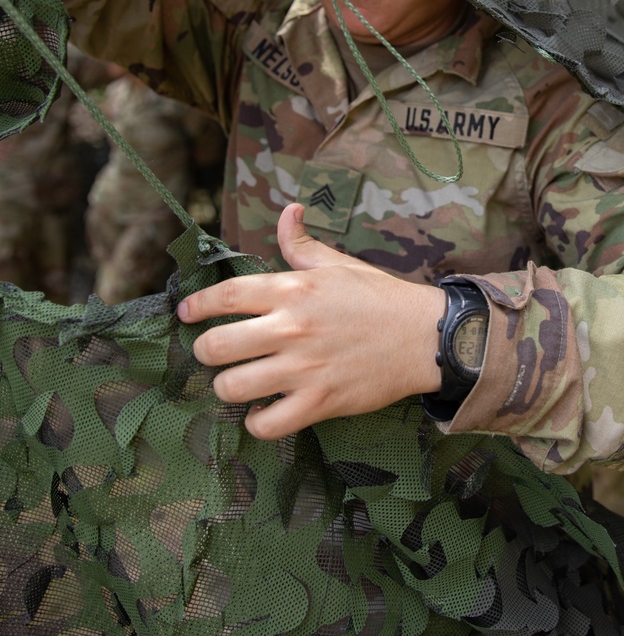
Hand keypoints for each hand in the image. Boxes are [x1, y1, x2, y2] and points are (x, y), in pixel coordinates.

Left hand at [176, 203, 444, 437]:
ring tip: (239, 383)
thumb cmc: (380, 299)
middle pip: (215, 346)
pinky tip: (263, 412)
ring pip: (232, 386)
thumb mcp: (339, 265)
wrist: (426, 337)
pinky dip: (257, 422)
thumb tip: (287, 211)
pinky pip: (267, 423)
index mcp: (293, 290)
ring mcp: (304, 368)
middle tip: (216, 353)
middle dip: (206, 351)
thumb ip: (301, 244)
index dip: (196, 306)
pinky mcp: (320, 402)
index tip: (185, 313)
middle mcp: (292, 328)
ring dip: (228, 387)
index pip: (225, 296)